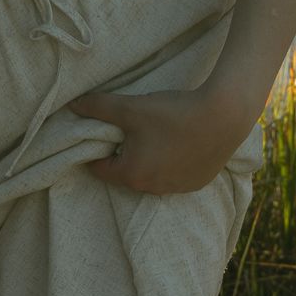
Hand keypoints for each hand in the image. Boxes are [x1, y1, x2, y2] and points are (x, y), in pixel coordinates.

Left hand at [69, 83, 254, 196]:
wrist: (223, 116)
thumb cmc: (173, 113)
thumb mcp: (130, 107)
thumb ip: (98, 107)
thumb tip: (72, 106)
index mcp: (131, 175)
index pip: (99, 169)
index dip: (95, 150)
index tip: (100, 134)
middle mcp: (152, 189)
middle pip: (125, 173)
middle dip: (121, 155)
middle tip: (127, 130)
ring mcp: (177, 189)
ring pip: (150, 175)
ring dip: (147, 160)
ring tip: (153, 134)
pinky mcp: (197, 183)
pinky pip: (173, 176)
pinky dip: (169, 163)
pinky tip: (176, 142)